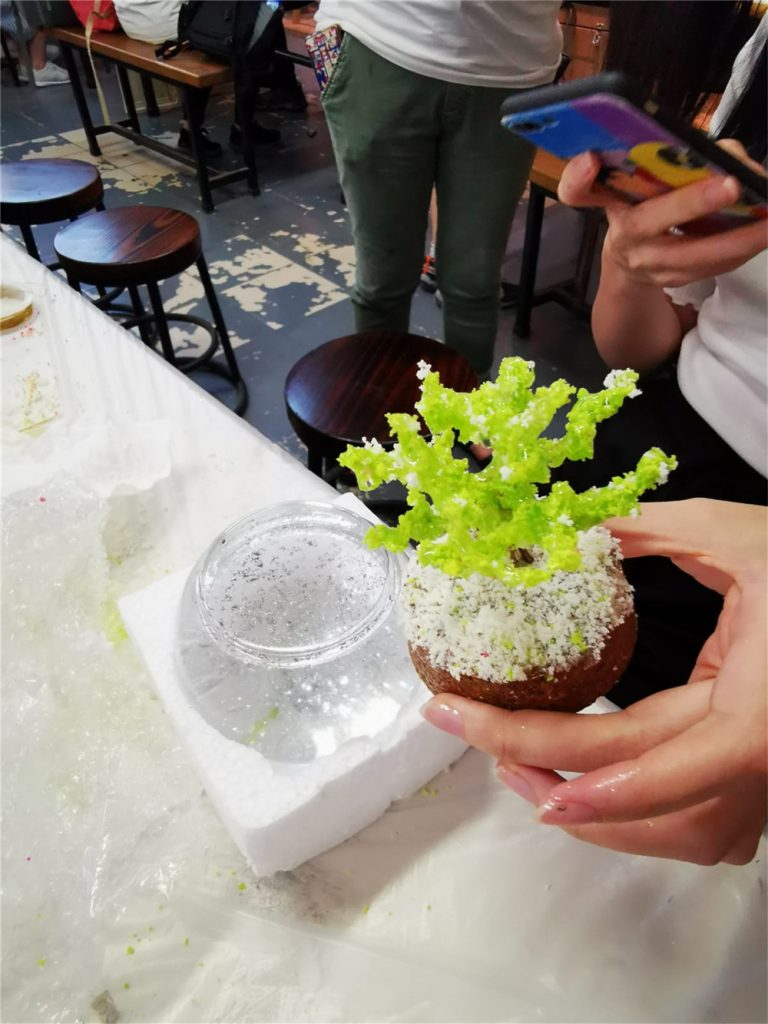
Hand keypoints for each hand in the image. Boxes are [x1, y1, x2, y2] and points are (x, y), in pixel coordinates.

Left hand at [421, 499, 766, 864]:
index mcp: (760, 711)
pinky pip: (685, 820)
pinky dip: (623, 808)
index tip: (532, 779)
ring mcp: (762, 781)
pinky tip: (572, 779)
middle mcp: (761, 760)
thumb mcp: (742, 536)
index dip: (604, 786)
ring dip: (583, 808)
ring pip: (667, 830)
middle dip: (545, 768)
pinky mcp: (753, 777)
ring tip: (510, 759)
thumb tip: (575, 528)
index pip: (672, 764)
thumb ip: (655, 530)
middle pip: (644, 792)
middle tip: (468, 725)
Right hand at [558, 146, 767, 287]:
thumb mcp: (639, 178)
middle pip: (646, 222)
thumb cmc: (639, 206)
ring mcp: (649, 264)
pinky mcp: (675, 279)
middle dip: (690, 203)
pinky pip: (711, 267)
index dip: (580, 177)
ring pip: (689, 254)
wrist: (631, 262)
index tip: (590, 160)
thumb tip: (725, 154)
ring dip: (734, 238)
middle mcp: (623, 237)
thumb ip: (666, 155)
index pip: (580, 190)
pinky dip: (740, 249)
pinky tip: (763, 232)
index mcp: (609, 202)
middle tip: (732, 184)